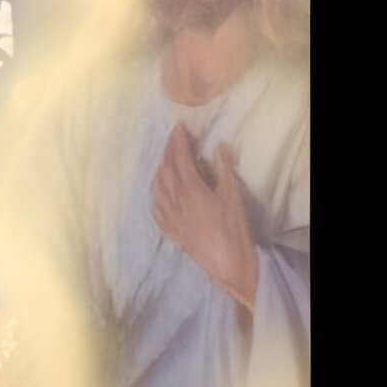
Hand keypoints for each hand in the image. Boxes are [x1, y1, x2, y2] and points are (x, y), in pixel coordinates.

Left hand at [151, 123, 258, 311]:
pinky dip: (155, 190)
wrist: (225, 259)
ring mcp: (168, 214)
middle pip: (166, 168)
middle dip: (169, 150)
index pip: (179, 157)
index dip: (178, 141)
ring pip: (156, 185)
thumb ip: (223, 168)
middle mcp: (173, 199)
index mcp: (190, 188)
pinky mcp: (168, 228)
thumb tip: (217, 146)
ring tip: (167, 159)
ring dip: (160, 168)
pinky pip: (155, 205)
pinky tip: (158, 188)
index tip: (179, 127)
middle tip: (174, 138)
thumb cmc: (231, 226)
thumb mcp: (232, 194)